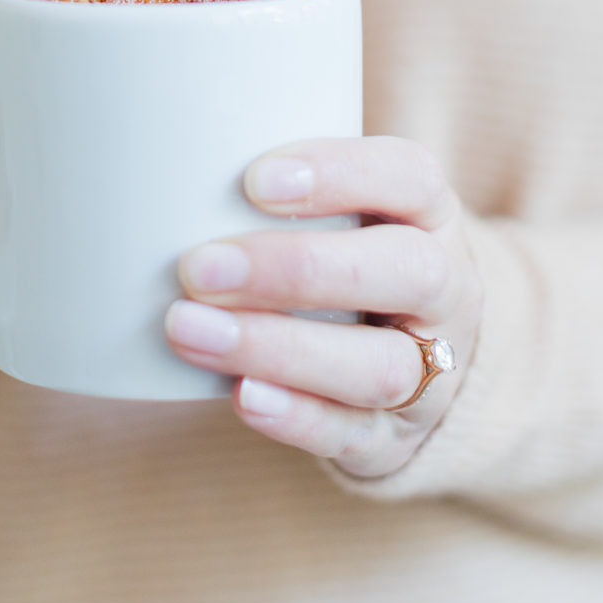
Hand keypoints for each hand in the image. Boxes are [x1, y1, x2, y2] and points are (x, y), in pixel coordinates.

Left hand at [164, 138, 483, 477]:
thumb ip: (273, 191)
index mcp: (429, 215)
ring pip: (378, 365)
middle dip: (297, 269)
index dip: (340, 173)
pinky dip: (296, 416)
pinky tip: (240, 394)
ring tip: (188, 329)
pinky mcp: (396, 439)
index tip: (254, 180)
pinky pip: (355, 434)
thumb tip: (156, 164)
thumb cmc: (344, 256)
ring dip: (277, 347)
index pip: (410, 178)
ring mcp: (434, 372)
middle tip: (198, 267)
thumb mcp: (338, 210)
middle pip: (405, 272)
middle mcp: (447, 289)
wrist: (416, 362)